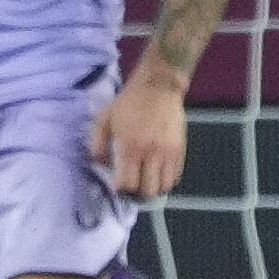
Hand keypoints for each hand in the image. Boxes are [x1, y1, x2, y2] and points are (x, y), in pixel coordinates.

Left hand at [90, 69, 186, 199]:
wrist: (158, 87)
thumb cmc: (129, 103)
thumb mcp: (104, 119)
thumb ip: (97, 145)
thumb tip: (101, 165)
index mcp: (130, 147)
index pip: (127, 184)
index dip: (120, 189)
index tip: (117, 184)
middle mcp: (151, 153)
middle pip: (147, 190)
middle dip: (137, 192)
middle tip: (132, 185)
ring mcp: (168, 153)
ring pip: (163, 187)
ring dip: (153, 187)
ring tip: (145, 180)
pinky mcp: (180, 150)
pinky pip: (175, 177)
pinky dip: (166, 179)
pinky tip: (157, 171)